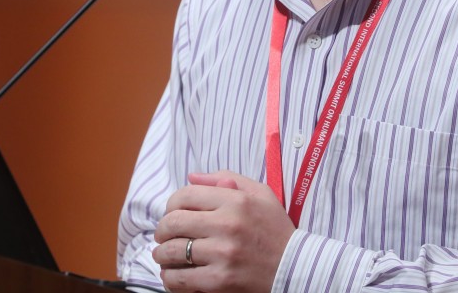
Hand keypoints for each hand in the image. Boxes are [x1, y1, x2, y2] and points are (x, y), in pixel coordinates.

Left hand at [152, 170, 294, 292]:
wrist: (295, 269)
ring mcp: (223, 254)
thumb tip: (192, 176)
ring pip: (171, 251)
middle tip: (164, 236)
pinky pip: (180, 278)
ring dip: (161, 255)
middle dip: (162, 230)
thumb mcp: (260, 194)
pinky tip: (174, 275)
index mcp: (236, 200)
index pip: (184, 195)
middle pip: (173, 222)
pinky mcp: (220, 281)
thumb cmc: (275, 230)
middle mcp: (228, 224)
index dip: (171, 205)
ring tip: (165, 256)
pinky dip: (170, 278)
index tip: (173, 214)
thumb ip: (226, 178)